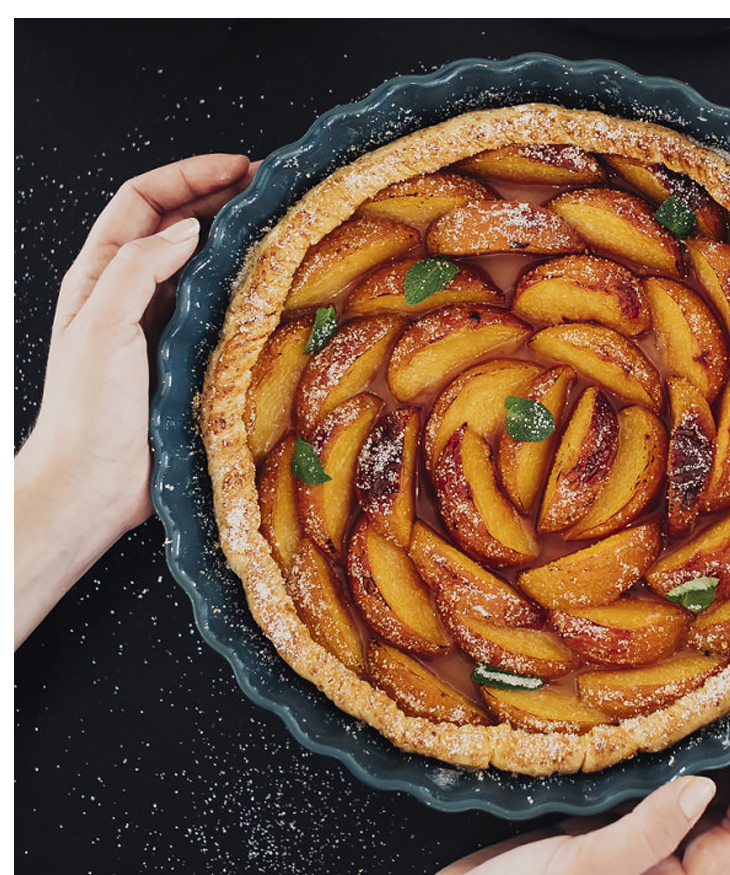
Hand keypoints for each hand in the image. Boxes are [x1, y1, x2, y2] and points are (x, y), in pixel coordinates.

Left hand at [15, 154, 255, 646]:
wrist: (92, 485)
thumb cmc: (87, 411)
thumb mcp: (101, 327)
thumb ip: (138, 271)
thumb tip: (187, 230)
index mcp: (100, 276)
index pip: (143, 202)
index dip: (188, 176)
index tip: (237, 168)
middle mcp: (131, 295)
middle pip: (176, 227)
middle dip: (219, 199)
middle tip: (269, 189)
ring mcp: (161, 329)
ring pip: (202, 270)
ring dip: (236, 244)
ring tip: (277, 231)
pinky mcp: (188, 363)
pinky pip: (220, 317)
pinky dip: (244, 296)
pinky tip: (272, 294)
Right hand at [368, 726, 729, 874]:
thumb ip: (646, 833)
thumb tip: (703, 789)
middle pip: (711, 825)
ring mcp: (612, 861)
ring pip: (668, 809)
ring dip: (691, 768)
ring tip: (709, 720)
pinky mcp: (579, 842)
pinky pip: (626, 801)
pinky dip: (640, 770)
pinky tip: (639, 741)